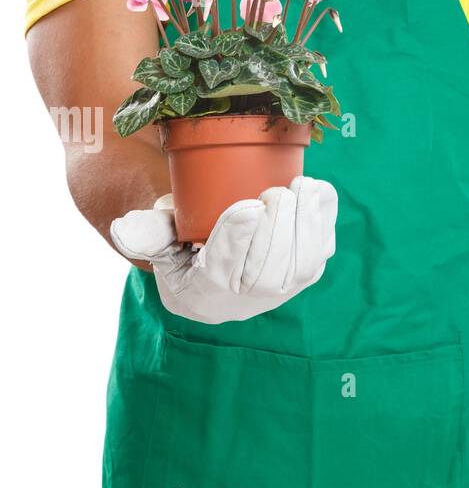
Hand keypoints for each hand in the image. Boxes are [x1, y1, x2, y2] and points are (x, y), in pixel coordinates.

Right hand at [109, 176, 336, 323]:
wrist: (214, 269)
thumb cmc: (183, 247)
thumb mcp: (159, 241)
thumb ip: (146, 232)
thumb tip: (125, 226)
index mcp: (205, 293)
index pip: (224, 270)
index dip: (238, 239)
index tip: (248, 206)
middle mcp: (247, 301)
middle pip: (268, 269)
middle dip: (276, 227)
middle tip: (274, 192)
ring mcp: (282, 289)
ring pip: (301, 263)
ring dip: (305, 223)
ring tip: (300, 186)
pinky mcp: (308, 272)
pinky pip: (322, 249)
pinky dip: (324, 219)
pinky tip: (317, 190)